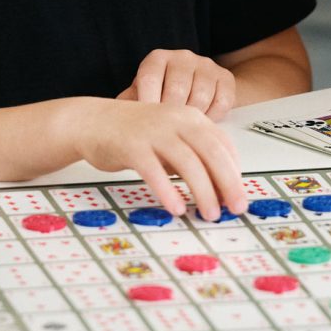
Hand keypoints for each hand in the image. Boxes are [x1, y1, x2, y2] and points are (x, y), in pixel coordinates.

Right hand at [68, 97, 240, 220]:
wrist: (92, 121)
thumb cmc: (133, 134)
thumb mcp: (170, 138)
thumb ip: (192, 156)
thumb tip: (219, 189)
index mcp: (190, 117)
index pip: (223, 144)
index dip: (235, 172)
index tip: (239, 195)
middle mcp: (175, 120)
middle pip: (211, 152)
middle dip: (228, 183)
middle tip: (235, 207)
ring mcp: (153, 131)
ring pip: (188, 162)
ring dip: (203, 191)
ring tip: (209, 213)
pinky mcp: (131, 146)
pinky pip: (154, 170)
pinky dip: (168, 190)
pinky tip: (175, 207)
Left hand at [116, 48, 236, 118]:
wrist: (198, 86)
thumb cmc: (163, 95)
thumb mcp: (143, 96)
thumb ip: (130, 104)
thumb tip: (113, 120)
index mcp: (158, 59)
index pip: (150, 78)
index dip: (148, 102)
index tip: (147, 123)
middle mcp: (182, 57)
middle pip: (177, 90)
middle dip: (172, 115)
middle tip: (168, 130)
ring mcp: (206, 65)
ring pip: (201, 97)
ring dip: (193, 117)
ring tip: (185, 126)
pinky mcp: (226, 77)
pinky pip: (221, 102)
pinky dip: (213, 117)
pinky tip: (203, 121)